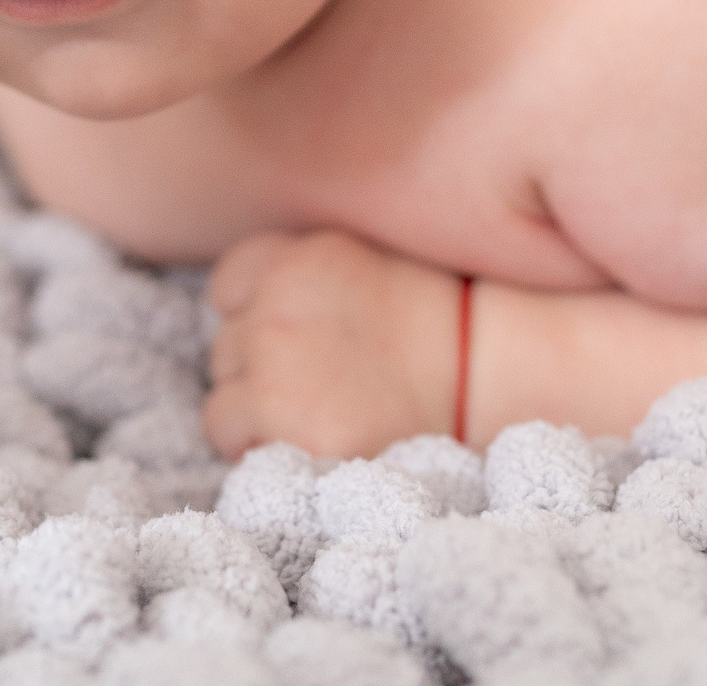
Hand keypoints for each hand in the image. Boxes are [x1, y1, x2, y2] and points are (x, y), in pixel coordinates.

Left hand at [202, 230, 462, 459]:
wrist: (486, 370)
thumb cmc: (439, 318)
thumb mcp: (365, 259)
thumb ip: (305, 275)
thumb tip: (254, 309)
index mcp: (294, 257)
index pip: (228, 288)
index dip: (255, 317)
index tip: (294, 337)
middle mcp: (274, 307)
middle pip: (224, 347)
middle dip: (259, 369)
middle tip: (320, 386)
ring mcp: (277, 368)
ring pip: (221, 399)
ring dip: (256, 413)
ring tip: (317, 418)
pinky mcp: (287, 427)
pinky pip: (233, 440)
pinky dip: (257, 448)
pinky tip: (309, 443)